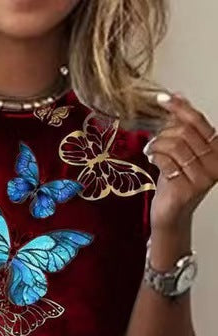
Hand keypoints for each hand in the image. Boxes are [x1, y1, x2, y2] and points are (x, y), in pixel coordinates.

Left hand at [143, 92, 217, 232]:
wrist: (170, 212)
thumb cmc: (176, 181)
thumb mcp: (181, 150)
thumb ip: (182, 126)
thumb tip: (177, 95)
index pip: (199, 121)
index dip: (179, 108)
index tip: (162, 99)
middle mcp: (216, 164)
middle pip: (185, 132)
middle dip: (164, 132)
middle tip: (154, 140)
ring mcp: (203, 177)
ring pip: (175, 145)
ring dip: (157, 144)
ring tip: (151, 150)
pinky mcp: (187, 188)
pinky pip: (166, 161)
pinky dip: (155, 157)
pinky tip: (152, 160)